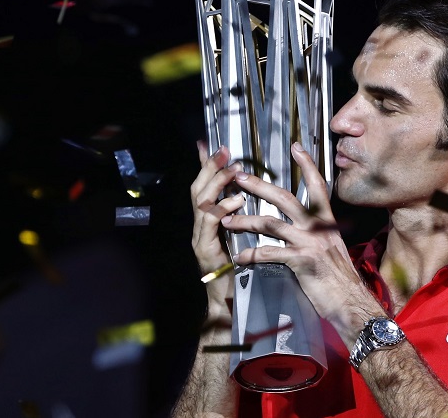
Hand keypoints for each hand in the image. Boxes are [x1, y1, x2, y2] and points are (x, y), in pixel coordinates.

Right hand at [190, 141, 243, 318]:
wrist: (232, 305)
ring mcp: (200, 239)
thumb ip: (242, 216)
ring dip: (216, 185)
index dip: (206, 165)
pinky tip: (236, 202)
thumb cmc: (243, 271)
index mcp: (210, 222)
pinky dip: (222, 211)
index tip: (210, 143)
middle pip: (198, 190)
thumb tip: (249, 193)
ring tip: (233, 170)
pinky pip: (210, 226)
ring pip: (201, 204)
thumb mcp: (243, 237)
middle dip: (210, 167)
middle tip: (224, 151)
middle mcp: (200, 228)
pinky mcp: (205, 252)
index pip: (205, 187)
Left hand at [221, 143, 380, 340]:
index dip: (307, 165)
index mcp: (327, 221)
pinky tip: (239, 257)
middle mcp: (319, 227)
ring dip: (245, 221)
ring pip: (271, 223)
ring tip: (226, 220)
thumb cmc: (341, 279)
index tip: (296, 147)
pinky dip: (251, 254)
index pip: (317, 185)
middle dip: (259, 186)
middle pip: (285, 198)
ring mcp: (310, 243)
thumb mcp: (333, 249)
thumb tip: (308, 227)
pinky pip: (269, 253)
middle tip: (239, 177)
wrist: (352, 303)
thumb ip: (320, 235)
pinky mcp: (301, 261)